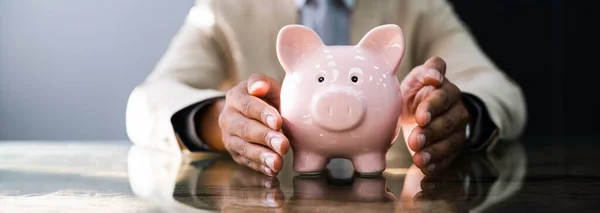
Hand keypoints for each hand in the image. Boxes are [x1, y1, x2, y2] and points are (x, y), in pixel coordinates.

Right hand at [218, 73, 289, 176]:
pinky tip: (272, 170)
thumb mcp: (266, 87)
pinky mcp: (234, 153)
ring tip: (278, 163)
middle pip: (245, 128)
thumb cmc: (265, 98)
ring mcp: (228, 137)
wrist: (250, 114)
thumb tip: (258, 86)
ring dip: (262, 156)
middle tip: (283, 145)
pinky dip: (259, 166)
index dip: (262, 114)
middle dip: (265, 138)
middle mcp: (228, 117)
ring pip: (243, 147)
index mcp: (235, 97)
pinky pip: (245, 161)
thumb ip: (264, 84)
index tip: (278, 122)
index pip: (247, 105)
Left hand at [400, 57, 470, 174]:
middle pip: (447, 121)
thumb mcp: (417, 78)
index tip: (421, 116)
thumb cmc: (417, 93)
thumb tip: (433, 74)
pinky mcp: (454, 145)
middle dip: (430, 132)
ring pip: (450, 141)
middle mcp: (456, 108)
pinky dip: (437, 165)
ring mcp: (457, 128)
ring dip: (433, 151)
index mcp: (445, 89)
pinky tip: (426, 168)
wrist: (422, 111)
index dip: (433, 105)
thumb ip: (425, 71)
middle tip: (414, 140)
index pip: (444, 94)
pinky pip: (449, 157)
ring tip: (418, 158)